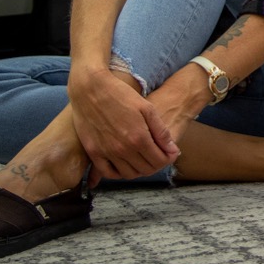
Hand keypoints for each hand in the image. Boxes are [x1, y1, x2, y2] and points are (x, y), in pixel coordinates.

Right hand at [68, 65, 180, 182]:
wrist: (91, 89)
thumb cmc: (121, 95)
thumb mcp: (147, 108)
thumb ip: (161, 131)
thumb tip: (172, 150)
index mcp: (139, 138)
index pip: (159, 161)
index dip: (168, 159)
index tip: (171, 153)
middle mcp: (122, 149)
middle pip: (146, 169)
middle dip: (157, 164)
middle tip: (159, 155)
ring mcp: (106, 152)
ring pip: (129, 174)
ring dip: (140, 170)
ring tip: (144, 159)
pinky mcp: (93, 152)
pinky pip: (108, 172)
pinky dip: (119, 173)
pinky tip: (125, 164)